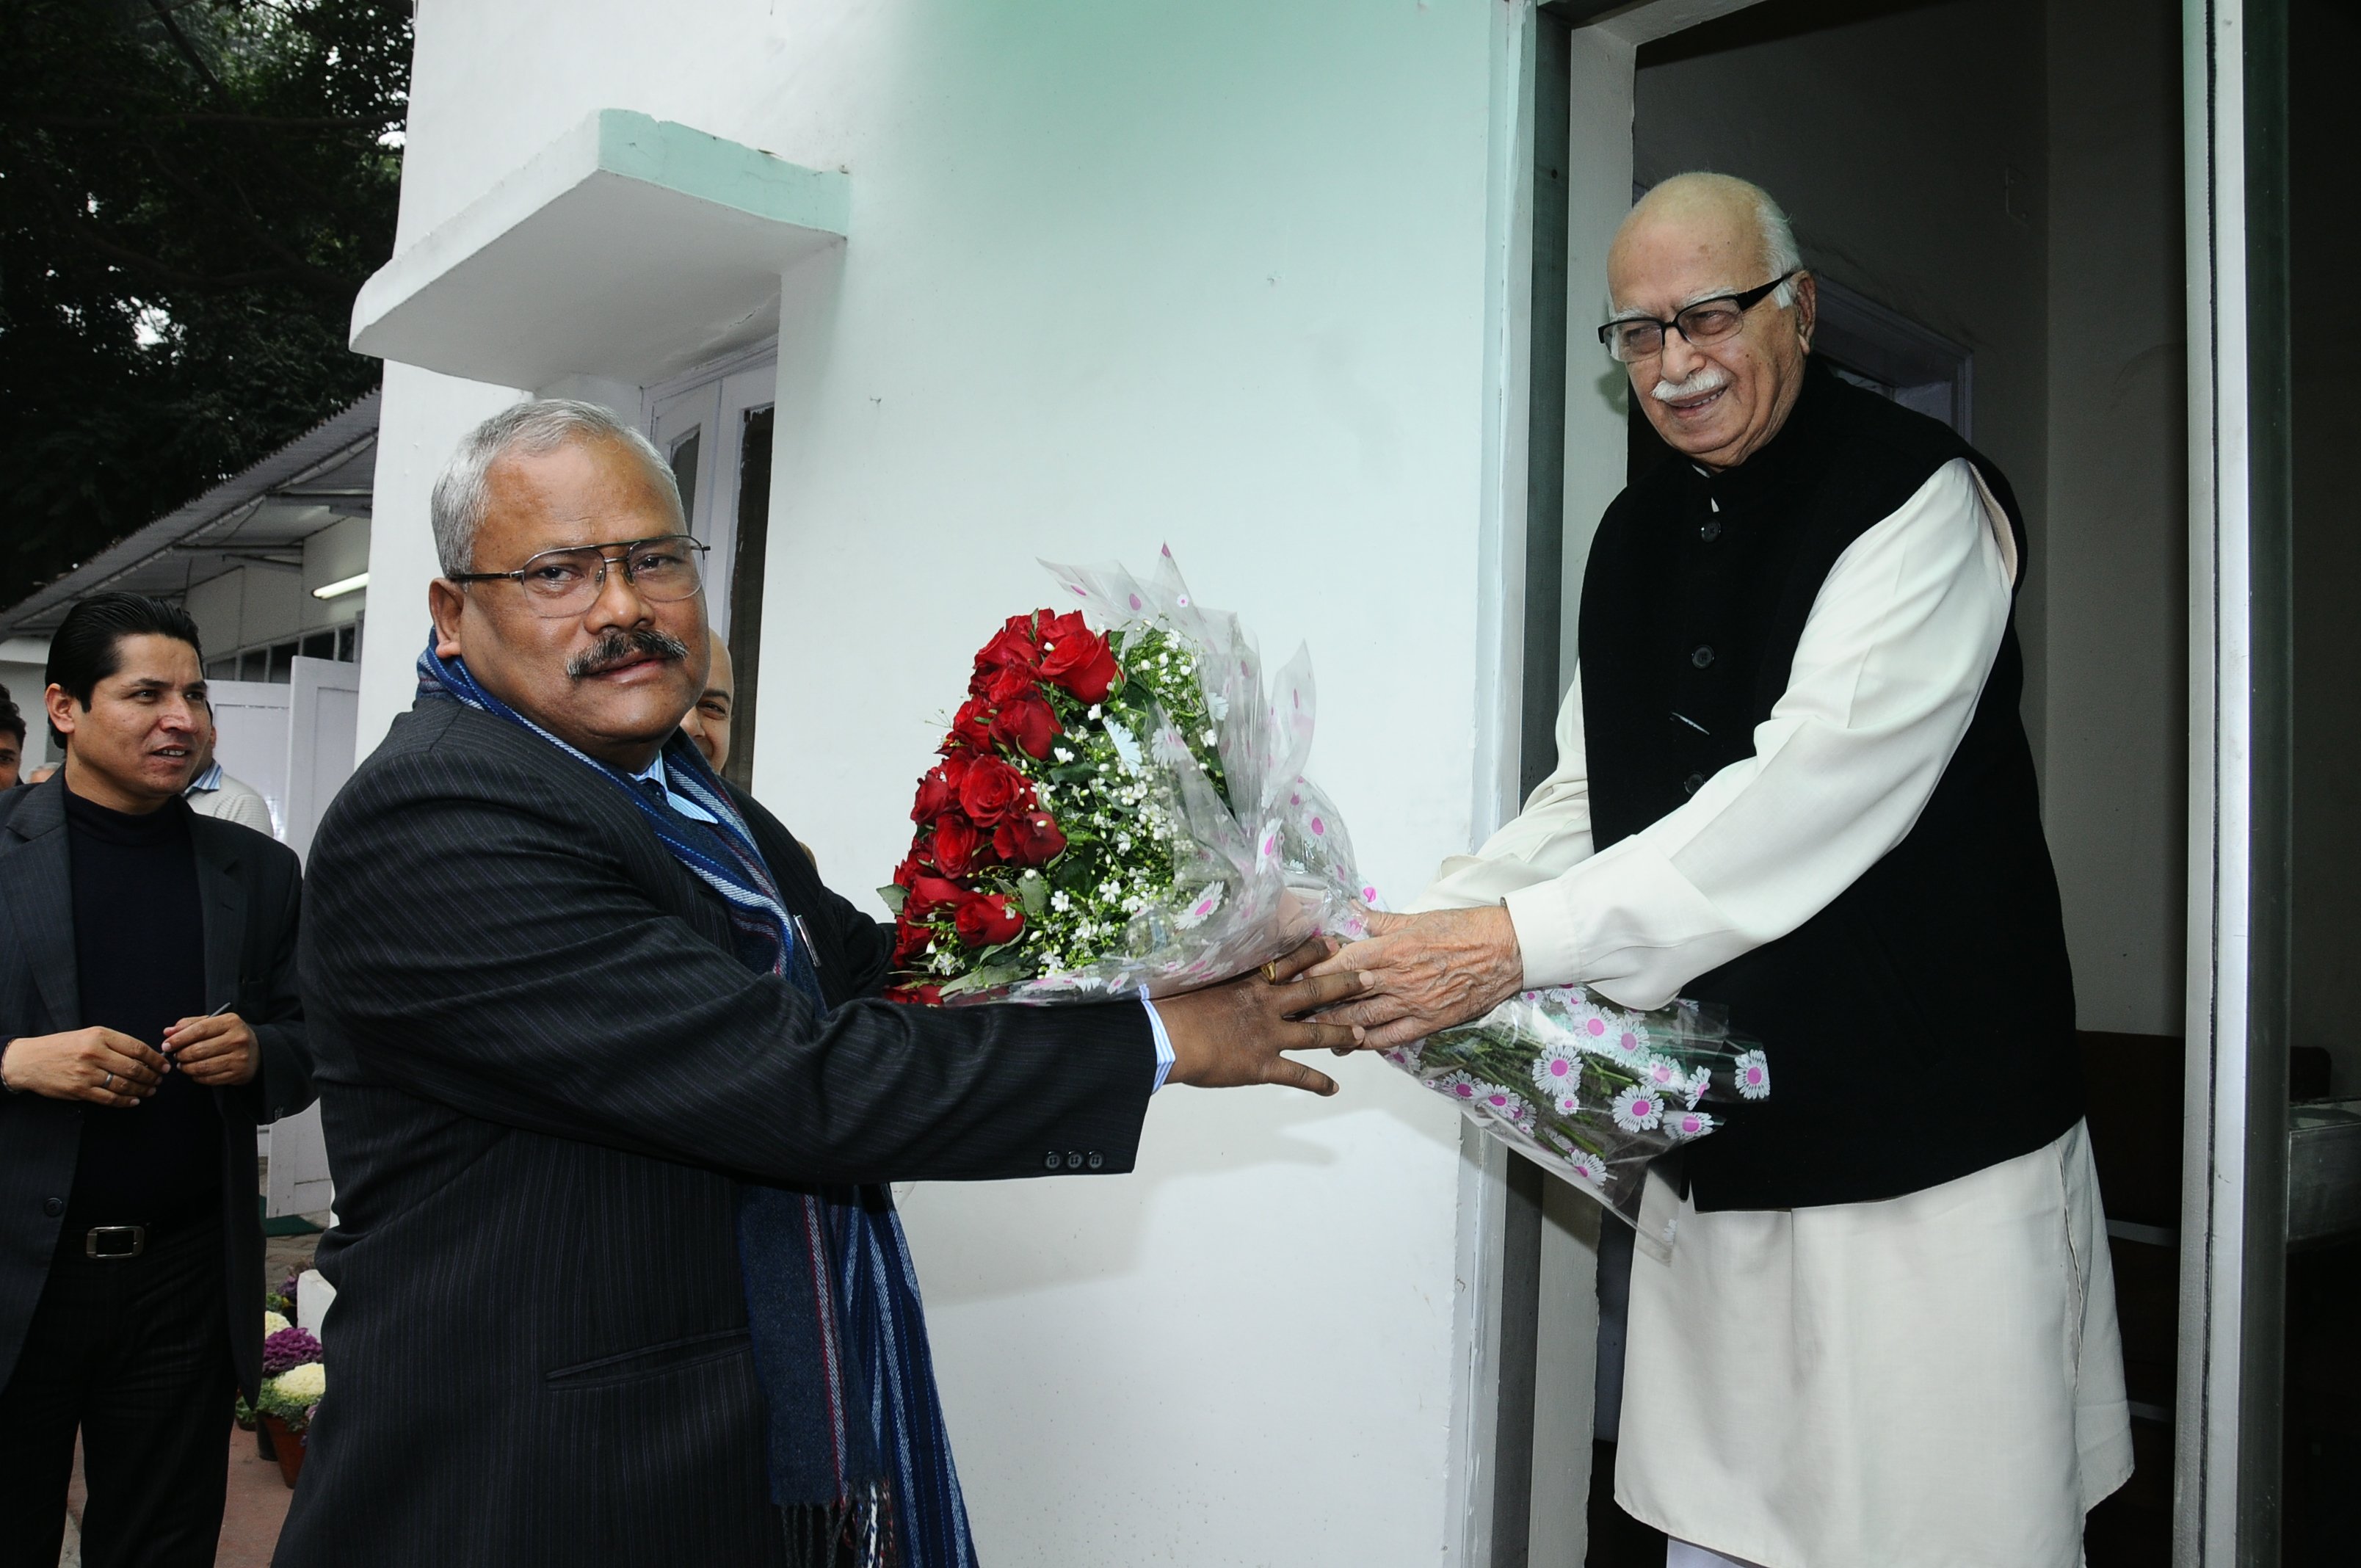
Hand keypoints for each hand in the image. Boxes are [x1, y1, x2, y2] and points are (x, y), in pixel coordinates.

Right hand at [0, 1027, 167, 1104]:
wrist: (29, 1060)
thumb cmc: (61, 1046)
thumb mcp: (88, 1035)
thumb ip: (114, 1043)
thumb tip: (144, 1055)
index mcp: (99, 1036)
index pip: (137, 1048)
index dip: (155, 1059)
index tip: (164, 1065)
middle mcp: (94, 1053)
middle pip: (134, 1068)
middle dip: (152, 1076)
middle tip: (159, 1080)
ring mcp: (87, 1073)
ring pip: (124, 1085)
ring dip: (142, 1089)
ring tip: (150, 1090)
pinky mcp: (79, 1090)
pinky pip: (109, 1098)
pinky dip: (125, 1101)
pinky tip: (133, 1100)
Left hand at [164, 1012, 259, 1086]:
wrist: (258, 1052)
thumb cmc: (230, 1035)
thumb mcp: (215, 1023)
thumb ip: (190, 1024)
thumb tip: (168, 1032)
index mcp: (231, 1022)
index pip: (199, 1030)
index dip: (179, 1038)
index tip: (166, 1044)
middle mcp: (237, 1039)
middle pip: (198, 1050)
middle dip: (181, 1054)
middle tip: (176, 1055)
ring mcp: (239, 1058)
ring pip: (201, 1066)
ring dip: (186, 1067)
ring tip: (183, 1064)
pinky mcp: (237, 1074)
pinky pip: (208, 1079)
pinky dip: (196, 1076)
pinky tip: (195, 1071)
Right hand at [1153, 937, 1367, 1096]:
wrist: (1168, 1036)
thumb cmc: (1176, 1007)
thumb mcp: (1203, 981)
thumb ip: (1224, 979)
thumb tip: (1226, 971)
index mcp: (1252, 982)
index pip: (1291, 962)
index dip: (1315, 952)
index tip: (1335, 944)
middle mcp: (1268, 1005)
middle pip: (1315, 991)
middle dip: (1346, 985)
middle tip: (1372, 978)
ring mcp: (1269, 1036)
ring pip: (1316, 1033)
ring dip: (1341, 1033)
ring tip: (1362, 1034)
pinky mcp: (1263, 1065)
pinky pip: (1298, 1074)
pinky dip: (1318, 1082)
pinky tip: (1333, 1088)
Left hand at [1304, 906, 1524, 1050]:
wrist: (1506, 950)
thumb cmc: (1464, 929)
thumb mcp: (1416, 917)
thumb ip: (1378, 921)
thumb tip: (1349, 910)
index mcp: (1392, 948)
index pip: (1340, 962)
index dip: (1311, 971)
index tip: (1289, 975)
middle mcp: (1397, 979)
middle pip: (1344, 996)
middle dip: (1313, 1003)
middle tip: (1288, 1008)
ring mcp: (1412, 1004)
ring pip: (1361, 1020)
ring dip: (1332, 1027)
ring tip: (1308, 1030)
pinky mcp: (1428, 1022)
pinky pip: (1390, 1038)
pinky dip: (1366, 1043)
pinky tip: (1347, 1044)